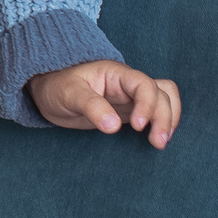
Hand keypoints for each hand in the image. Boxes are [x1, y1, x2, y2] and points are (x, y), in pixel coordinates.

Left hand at [28, 60, 182, 148]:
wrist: (48, 90)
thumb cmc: (57, 86)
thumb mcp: (70, 94)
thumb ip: (92, 107)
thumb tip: (114, 126)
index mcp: (116, 74)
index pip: (144, 84)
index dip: (147, 105)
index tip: (138, 126)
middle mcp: (128, 84)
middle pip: (161, 93)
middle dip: (165, 117)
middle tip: (157, 142)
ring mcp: (130, 98)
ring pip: (164, 100)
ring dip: (169, 119)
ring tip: (160, 142)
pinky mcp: (128, 112)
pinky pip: (154, 113)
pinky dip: (162, 123)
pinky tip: (157, 139)